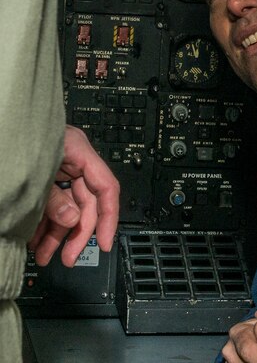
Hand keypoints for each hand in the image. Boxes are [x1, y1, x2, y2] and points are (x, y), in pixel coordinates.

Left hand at [28, 125, 119, 266]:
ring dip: (57, 234)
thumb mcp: (35, 172)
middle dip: (75, 233)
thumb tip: (72, 220)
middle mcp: (73, 160)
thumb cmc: (11, 135)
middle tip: (67, 257)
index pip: (106, 187)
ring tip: (44, 255)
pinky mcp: (44, 178)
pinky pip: (52, 204)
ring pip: (67, 208)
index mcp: (78, 150)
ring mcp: (58, 169)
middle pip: (86, 203)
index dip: (108, 218)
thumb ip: (54, 197)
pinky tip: (35, 241)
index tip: (103, 243)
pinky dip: (44, 223)